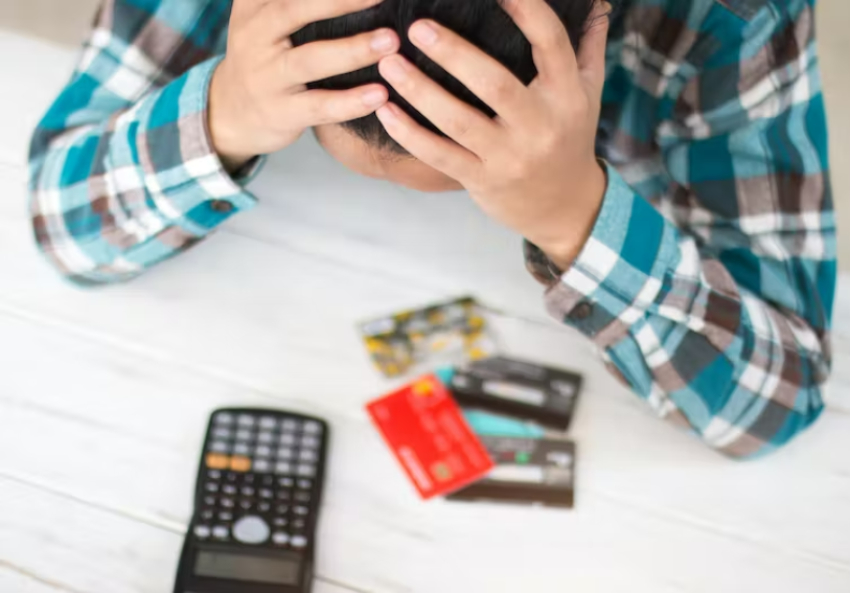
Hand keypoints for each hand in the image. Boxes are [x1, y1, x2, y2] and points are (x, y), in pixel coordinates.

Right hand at [209, 0, 399, 170]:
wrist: (231, 112)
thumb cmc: (264, 56)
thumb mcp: (261, 16)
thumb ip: (292, 0)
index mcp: (255, 6)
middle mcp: (255, 36)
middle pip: (295, 10)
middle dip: (340, 1)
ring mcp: (267, 76)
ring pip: (311, 60)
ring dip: (353, 50)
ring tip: (390, 42)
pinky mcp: (281, 112)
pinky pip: (319, 106)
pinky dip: (351, 102)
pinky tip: (380, 95)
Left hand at [375, 0, 610, 268]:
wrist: (565, 207)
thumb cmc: (570, 136)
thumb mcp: (587, 92)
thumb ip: (586, 44)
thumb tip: (592, 0)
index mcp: (567, 94)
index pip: (549, 43)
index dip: (525, 10)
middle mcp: (540, 125)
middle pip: (494, 84)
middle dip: (454, 53)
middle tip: (417, 27)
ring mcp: (509, 156)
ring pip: (458, 121)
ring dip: (419, 91)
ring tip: (388, 64)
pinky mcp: (482, 180)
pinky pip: (439, 155)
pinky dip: (409, 133)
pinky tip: (385, 110)